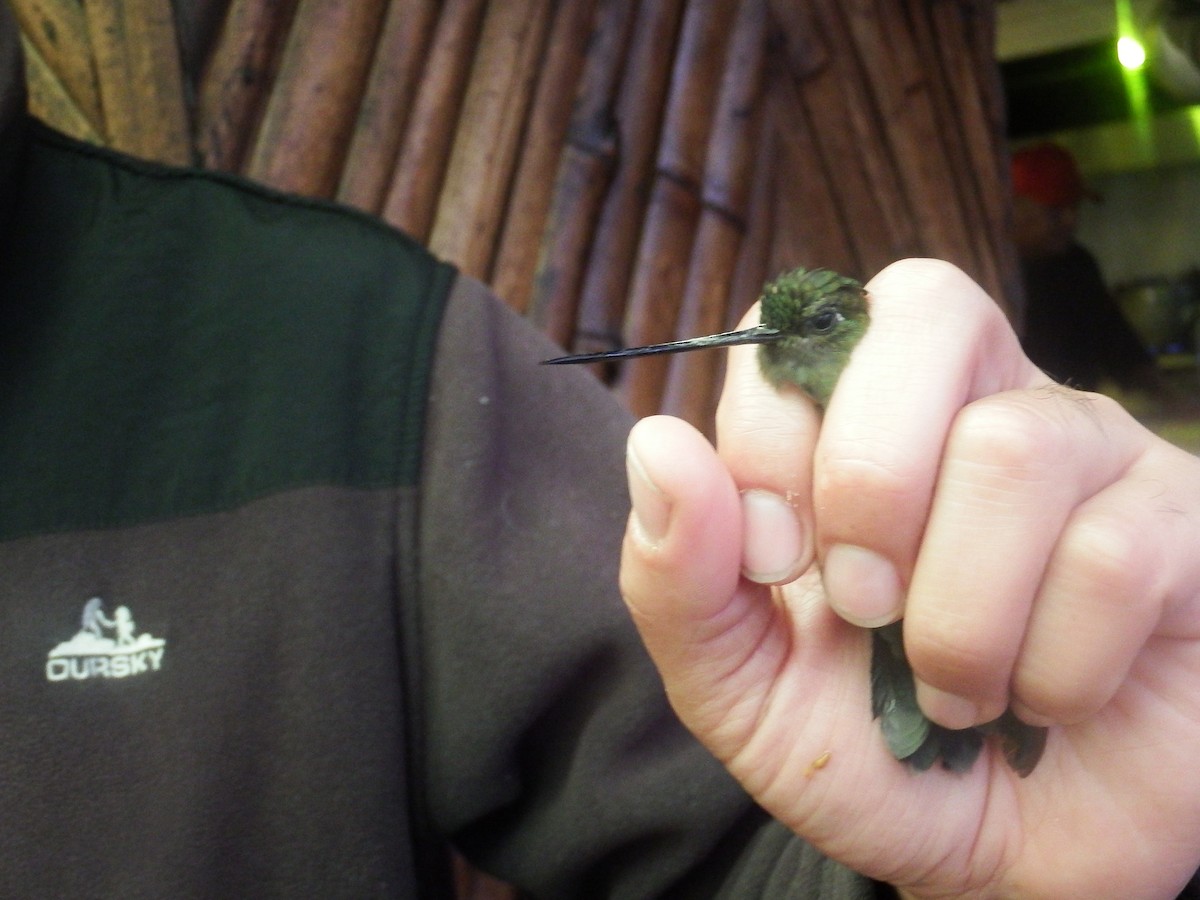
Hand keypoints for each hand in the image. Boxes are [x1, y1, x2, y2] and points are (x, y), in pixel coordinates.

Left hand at [620, 259, 1199, 897]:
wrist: (999, 858)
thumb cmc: (869, 751)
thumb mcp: (741, 686)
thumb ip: (679, 578)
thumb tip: (656, 444)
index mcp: (860, 421)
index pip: (803, 325)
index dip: (770, 435)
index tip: (772, 562)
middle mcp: (978, 401)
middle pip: (927, 306)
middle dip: (868, 481)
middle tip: (862, 604)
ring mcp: (1090, 452)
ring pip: (1013, 448)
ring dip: (958, 613)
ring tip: (952, 686)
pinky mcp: (1181, 525)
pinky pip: (1113, 554)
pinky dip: (1051, 667)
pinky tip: (1043, 699)